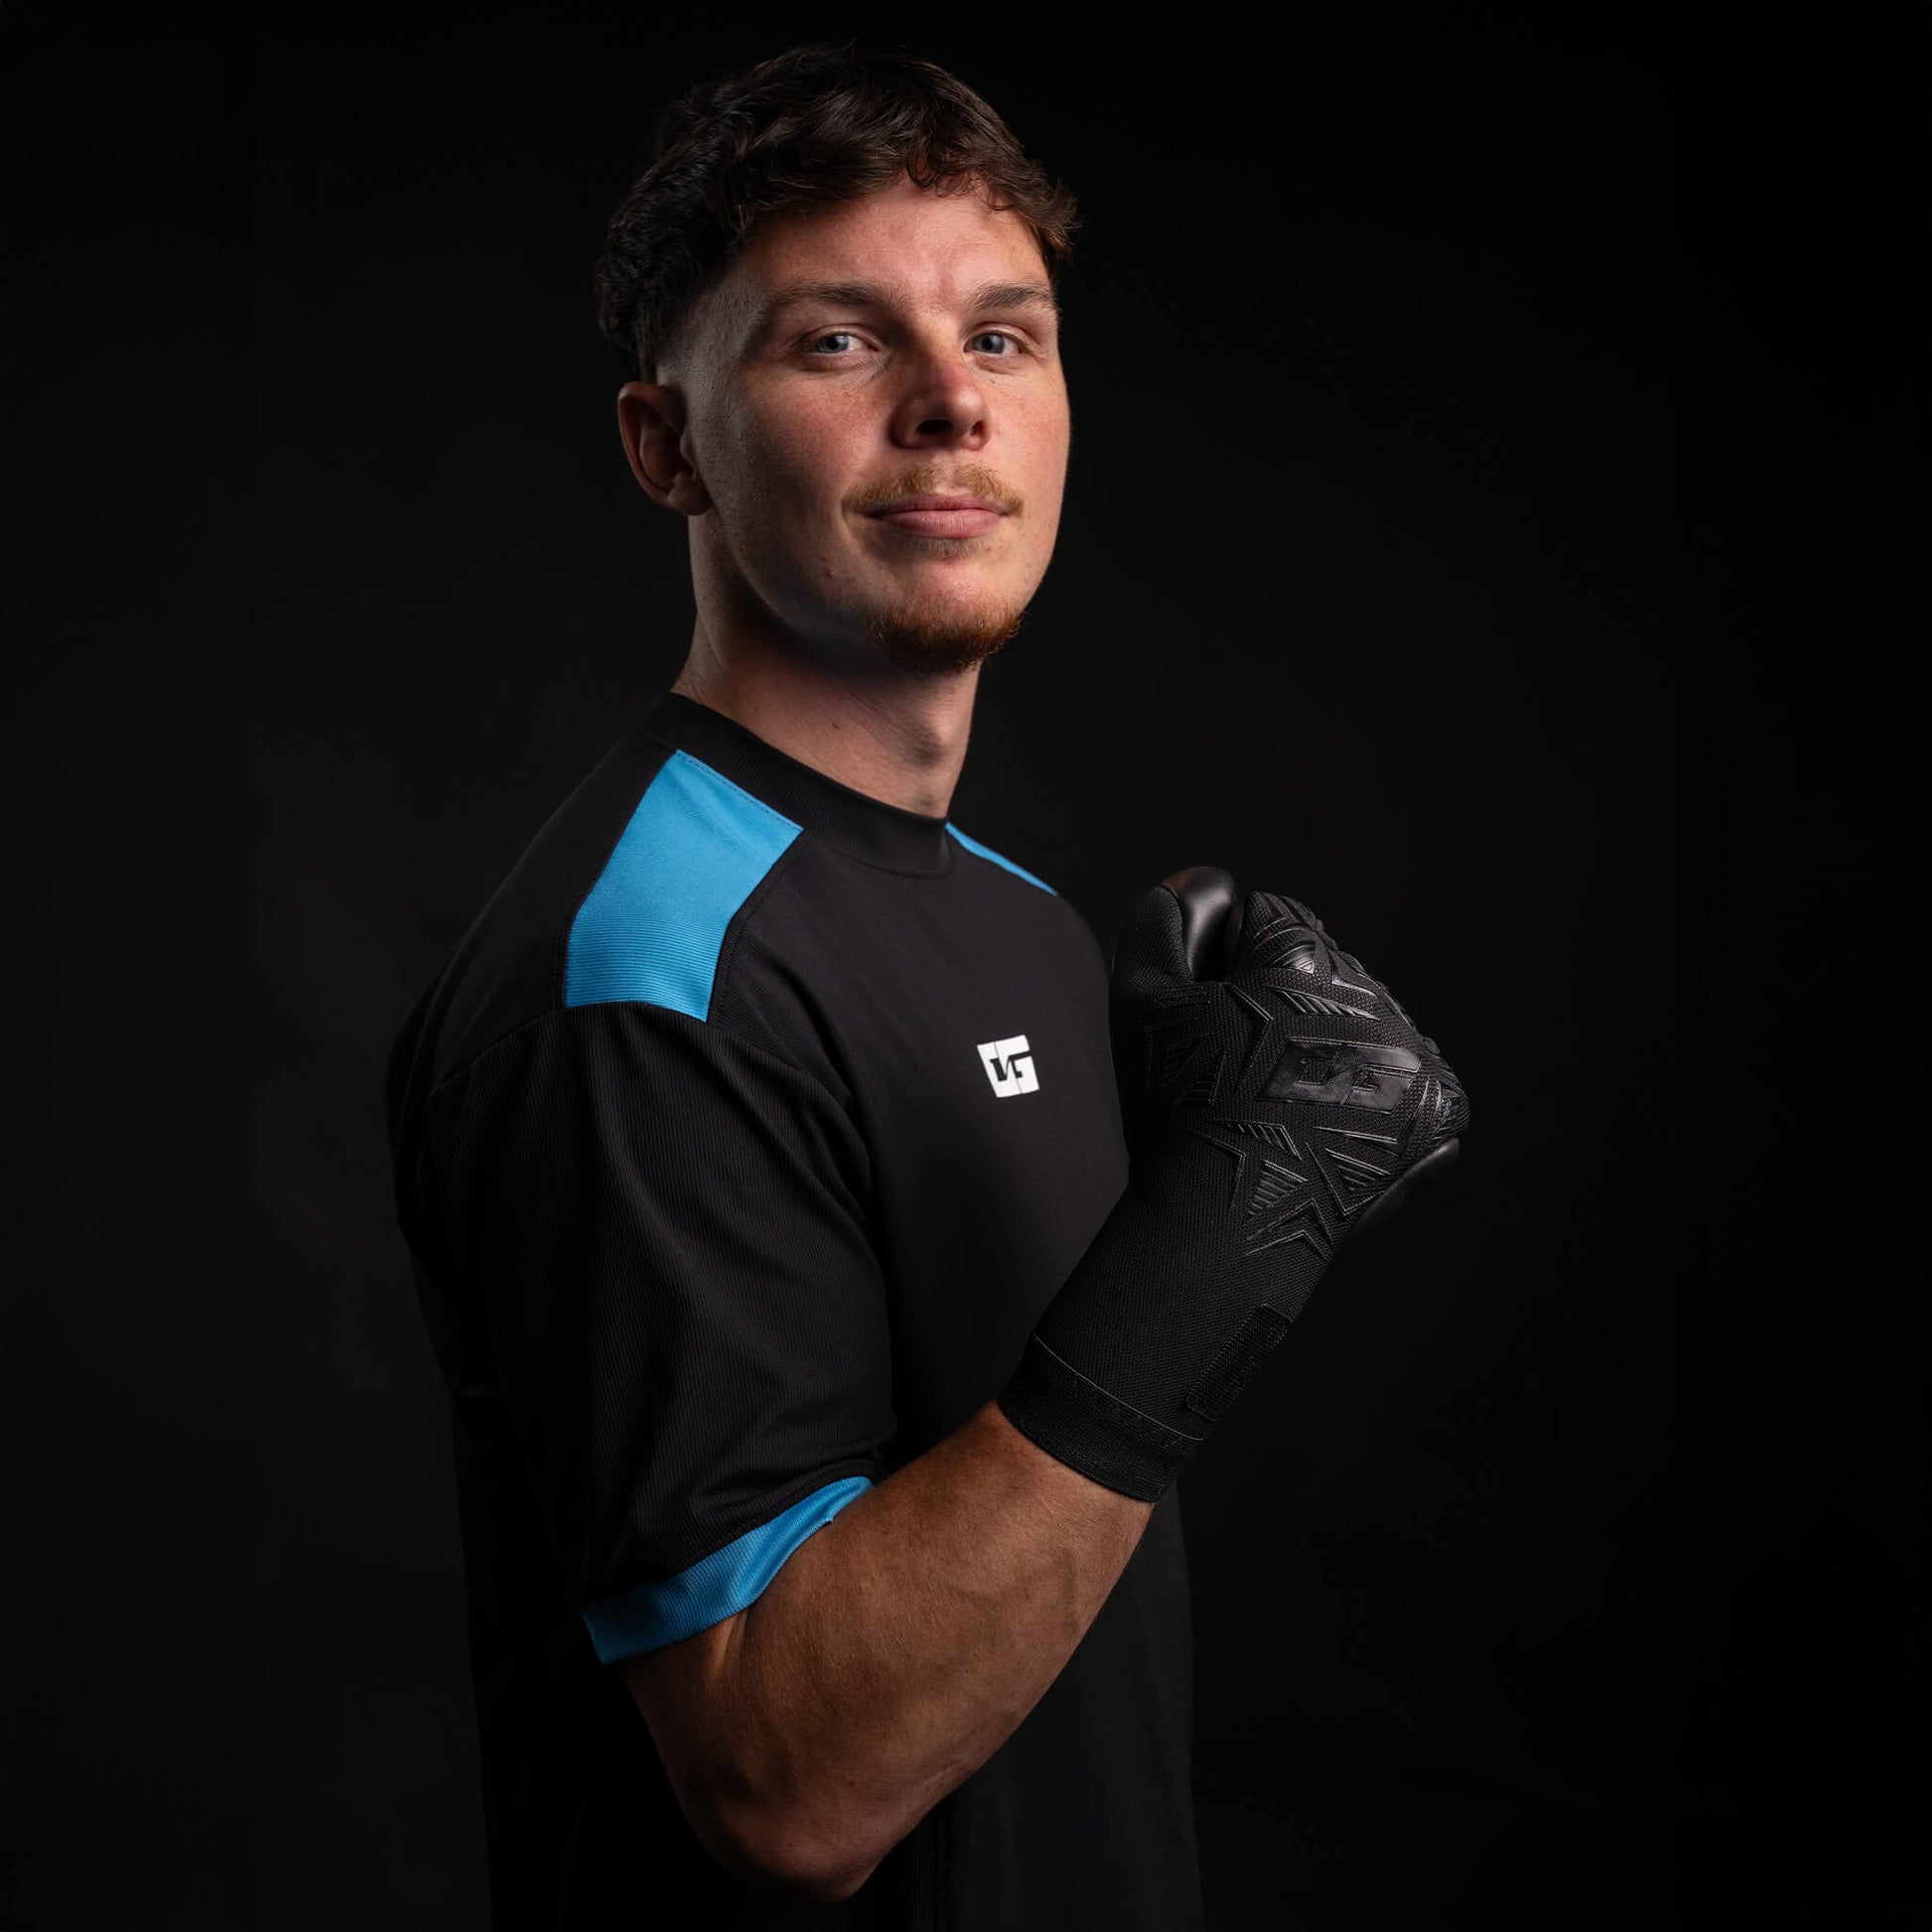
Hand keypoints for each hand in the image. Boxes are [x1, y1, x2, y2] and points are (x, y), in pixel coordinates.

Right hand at [997, 867, 1468, 1499]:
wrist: (1222, 1230)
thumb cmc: (1173, 1114)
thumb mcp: (1138, 1000)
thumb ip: (1163, 921)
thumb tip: (1201, 886)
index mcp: (1301, 959)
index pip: (1269, 918)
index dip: (1228, 964)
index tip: (1212, 1017)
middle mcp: (1372, 1000)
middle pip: (1322, 970)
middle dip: (1283, 1003)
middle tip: (1239, 1071)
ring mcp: (1411, 1060)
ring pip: (1366, 1020)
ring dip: (1331, 1046)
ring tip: (1280, 1104)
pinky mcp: (1438, 1114)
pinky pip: (1412, 1079)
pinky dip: (1376, 1096)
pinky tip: (1328, 1124)